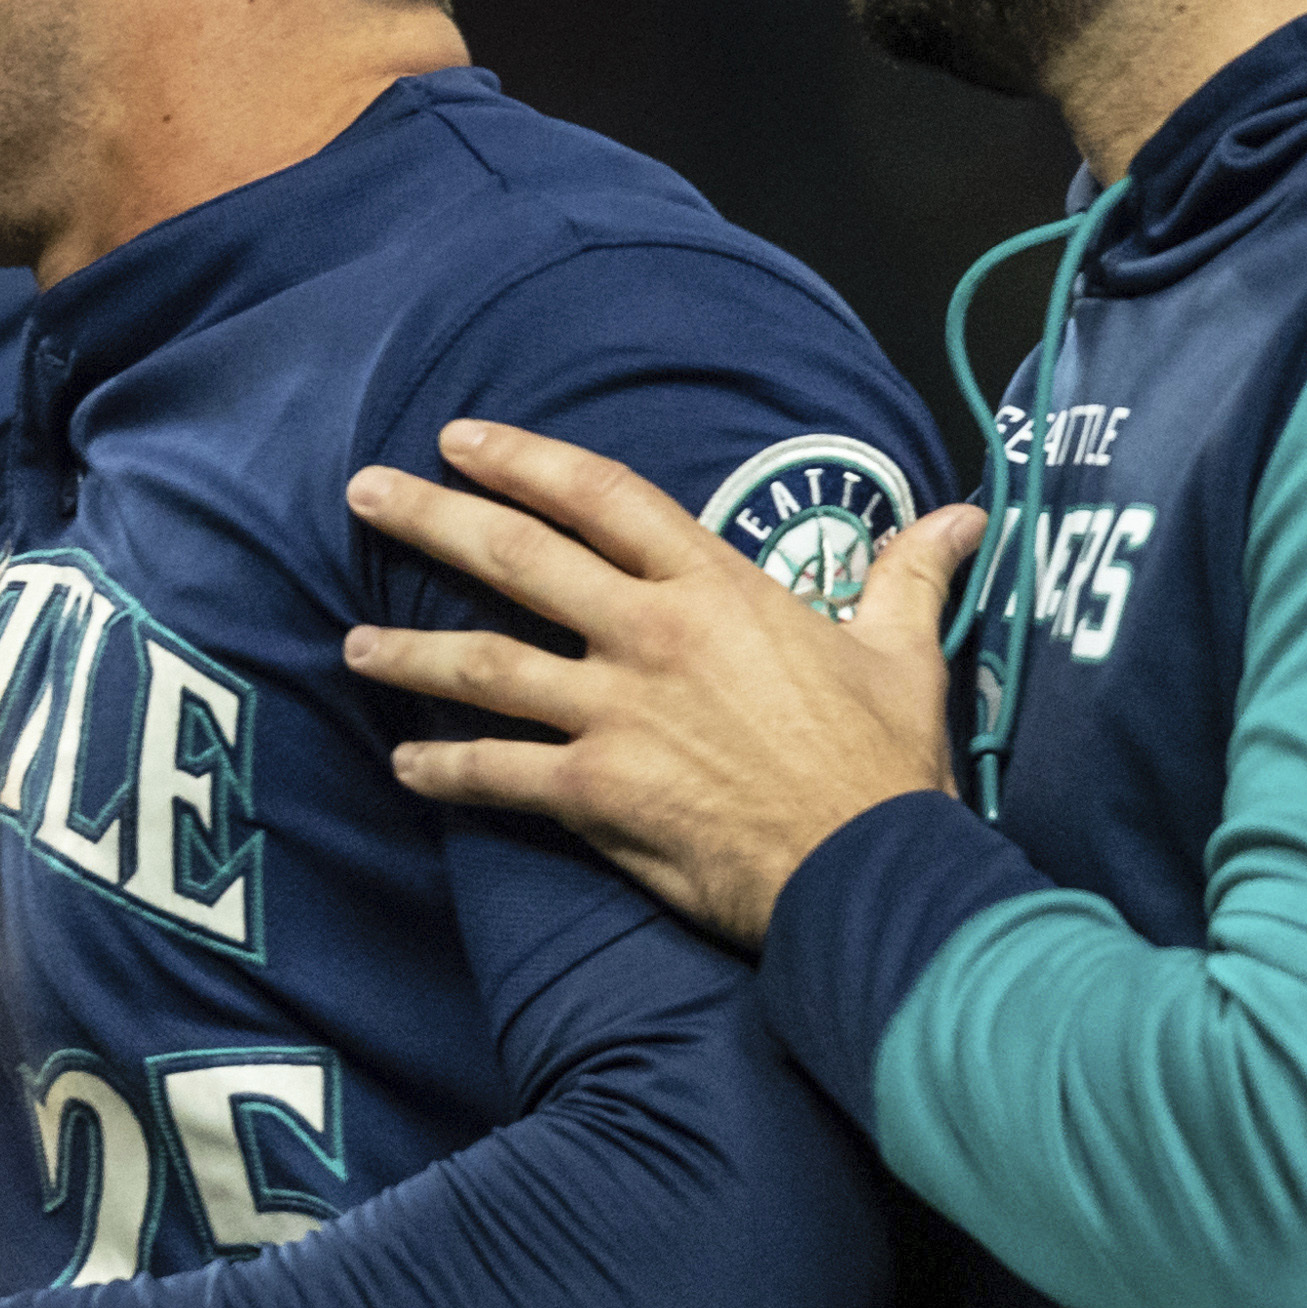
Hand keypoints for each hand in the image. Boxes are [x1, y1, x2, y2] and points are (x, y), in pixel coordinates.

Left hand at [340, 424, 989, 947]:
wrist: (871, 869)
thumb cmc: (887, 766)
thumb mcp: (903, 655)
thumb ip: (909, 576)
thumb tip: (957, 517)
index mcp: (717, 590)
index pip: (604, 497)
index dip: (526, 460)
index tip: (462, 439)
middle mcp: (652, 636)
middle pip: (518, 557)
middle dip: (432, 518)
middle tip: (363, 492)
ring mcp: (617, 712)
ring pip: (484, 666)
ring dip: (407, 653)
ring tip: (349, 647)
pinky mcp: (596, 792)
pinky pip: (496, 774)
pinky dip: (443, 770)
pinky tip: (404, 766)